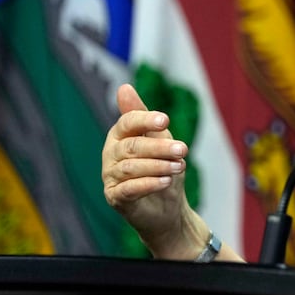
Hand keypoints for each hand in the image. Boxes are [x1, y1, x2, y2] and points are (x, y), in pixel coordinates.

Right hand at [101, 84, 198, 258]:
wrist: (167, 207)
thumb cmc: (164, 167)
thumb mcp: (161, 139)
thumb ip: (145, 118)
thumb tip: (123, 87)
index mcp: (120, 135)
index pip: (126, 122)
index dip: (144, 120)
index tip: (165, 120)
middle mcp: (111, 154)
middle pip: (132, 146)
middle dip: (160, 147)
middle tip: (183, 149)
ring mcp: (110, 176)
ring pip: (131, 167)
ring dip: (159, 165)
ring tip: (180, 166)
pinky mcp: (115, 197)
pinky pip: (129, 188)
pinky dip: (149, 183)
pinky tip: (166, 181)